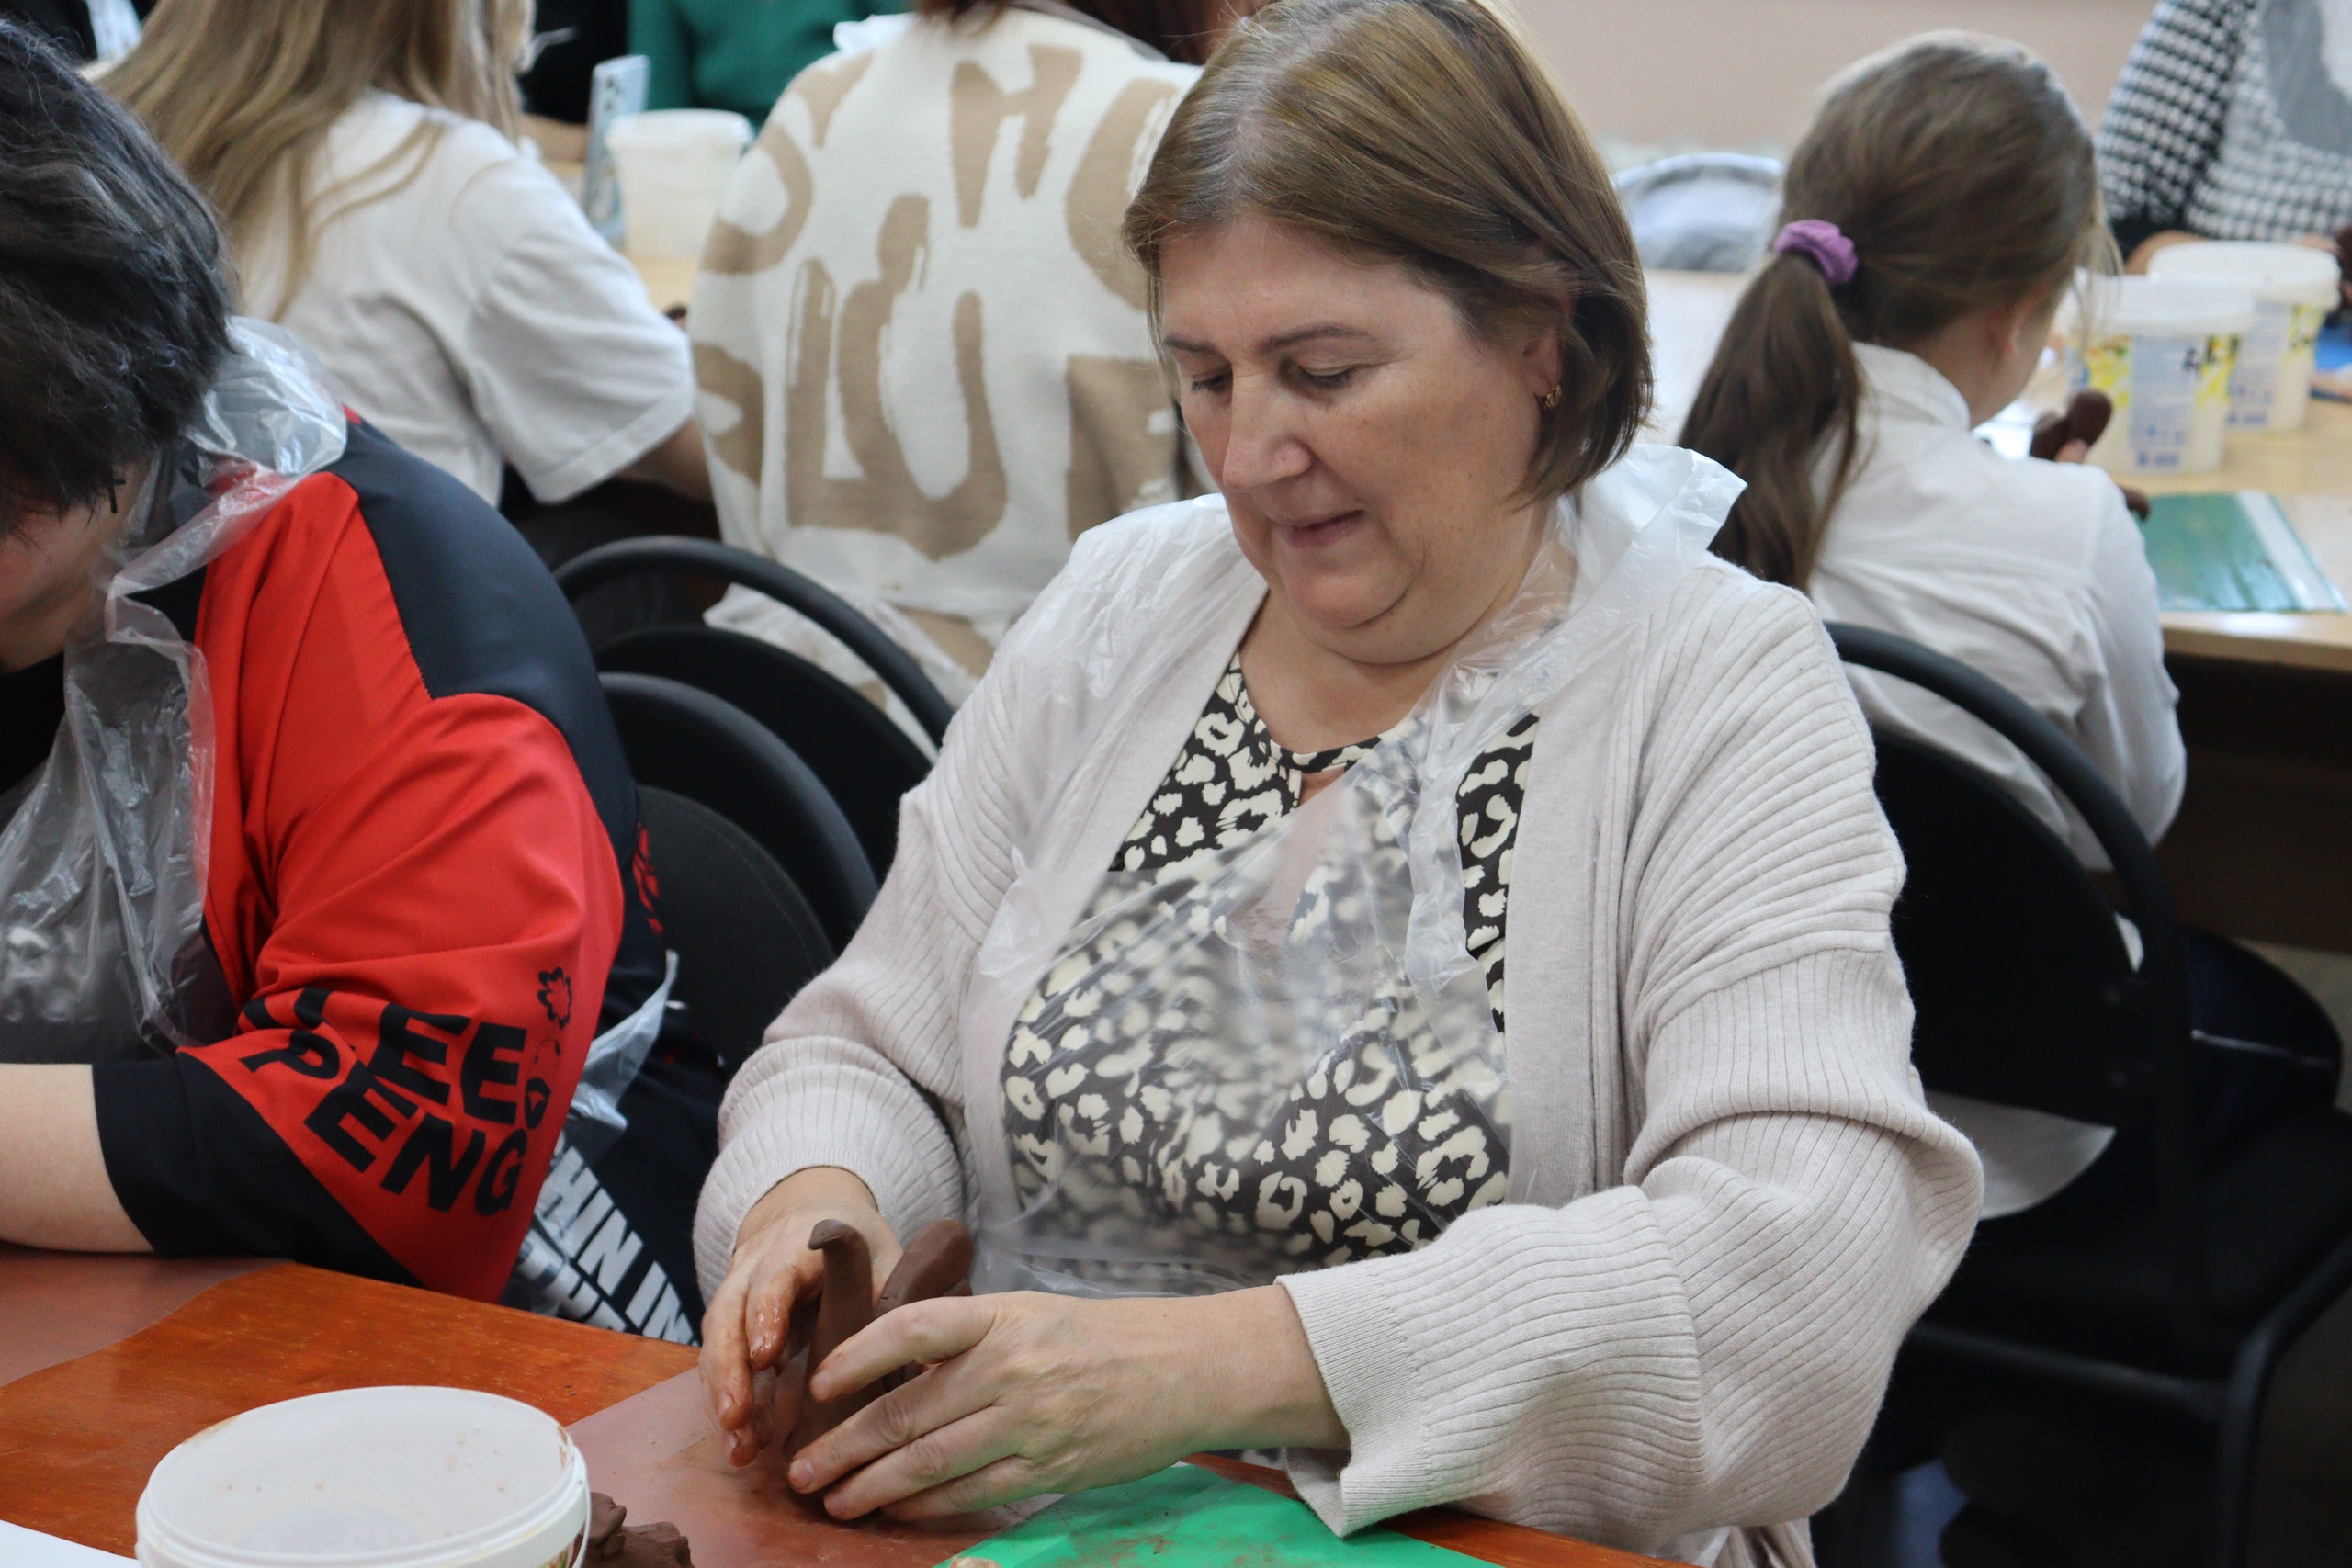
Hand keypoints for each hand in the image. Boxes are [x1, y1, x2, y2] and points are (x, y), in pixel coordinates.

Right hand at [698, 1168, 902, 1466]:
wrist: (812, 1212)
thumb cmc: (860, 1244)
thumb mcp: (885, 1258)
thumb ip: (895, 1297)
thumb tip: (920, 1359)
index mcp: (796, 1248)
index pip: (774, 1277)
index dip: (766, 1313)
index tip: (764, 1356)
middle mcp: (754, 1267)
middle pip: (730, 1313)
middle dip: (730, 1368)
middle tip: (736, 1417)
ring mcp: (735, 1293)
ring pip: (717, 1341)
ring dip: (723, 1394)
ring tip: (740, 1446)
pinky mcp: (729, 1323)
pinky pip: (717, 1361)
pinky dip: (726, 1402)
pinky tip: (741, 1443)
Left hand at [784, 1286, 1345, 1520]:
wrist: (1184, 1368)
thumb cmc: (1098, 1337)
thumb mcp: (1031, 1314)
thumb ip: (967, 1337)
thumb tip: (889, 1371)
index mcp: (1004, 1318)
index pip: (913, 1329)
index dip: (858, 1357)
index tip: (820, 1383)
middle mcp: (1013, 1369)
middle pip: (908, 1414)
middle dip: (846, 1449)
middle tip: (802, 1473)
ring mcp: (1032, 1424)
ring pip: (932, 1464)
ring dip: (874, 1489)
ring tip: (836, 1502)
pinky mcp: (1051, 1469)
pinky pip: (974, 1494)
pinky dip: (927, 1507)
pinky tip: (897, 1512)